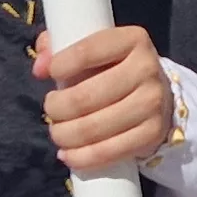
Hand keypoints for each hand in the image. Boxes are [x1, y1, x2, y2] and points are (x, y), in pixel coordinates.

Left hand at [35, 25, 174, 174]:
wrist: (157, 94)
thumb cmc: (114, 69)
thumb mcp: (93, 50)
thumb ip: (59, 48)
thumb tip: (40, 67)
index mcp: (132, 39)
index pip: (86, 51)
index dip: (58, 66)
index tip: (49, 75)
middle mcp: (146, 69)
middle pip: (84, 97)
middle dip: (56, 108)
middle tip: (51, 110)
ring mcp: (152, 103)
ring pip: (92, 128)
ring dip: (64, 134)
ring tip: (57, 132)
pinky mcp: (152, 133)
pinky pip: (108, 152)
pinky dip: (81, 157)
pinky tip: (68, 155)